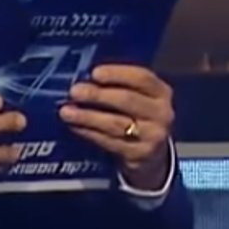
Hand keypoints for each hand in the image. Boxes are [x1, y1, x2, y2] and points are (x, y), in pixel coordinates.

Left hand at [59, 64, 174, 190]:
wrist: (152, 153)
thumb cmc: (138, 115)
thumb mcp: (139, 97)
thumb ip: (119, 85)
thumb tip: (85, 79)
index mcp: (162, 92)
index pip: (142, 78)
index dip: (118, 74)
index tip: (94, 73)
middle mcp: (162, 113)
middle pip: (127, 100)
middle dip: (98, 95)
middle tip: (74, 92)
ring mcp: (153, 136)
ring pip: (116, 123)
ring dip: (88, 116)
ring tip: (67, 112)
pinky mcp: (139, 154)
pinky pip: (109, 142)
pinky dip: (89, 133)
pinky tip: (75, 126)